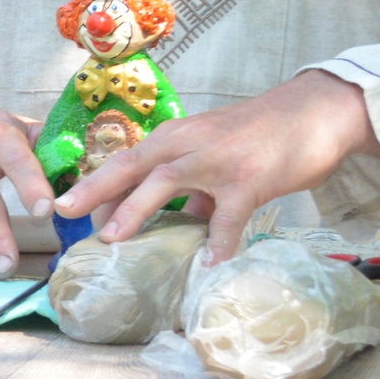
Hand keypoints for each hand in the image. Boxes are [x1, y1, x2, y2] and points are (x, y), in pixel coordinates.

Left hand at [55, 71, 378, 265]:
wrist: (314, 112)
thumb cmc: (260, 136)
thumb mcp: (212, 153)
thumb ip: (191, 187)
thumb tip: (178, 223)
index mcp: (175, 138)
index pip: (125, 159)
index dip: (94, 183)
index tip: (65, 206)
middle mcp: (188, 143)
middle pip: (132, 165)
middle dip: (95, 189)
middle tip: (64, 213)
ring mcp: (218, 160)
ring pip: (167, 182)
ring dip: (136, 209)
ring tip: (114, 239)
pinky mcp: (251, 179)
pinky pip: (229, 216)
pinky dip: (218, 243)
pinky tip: (209, 266)